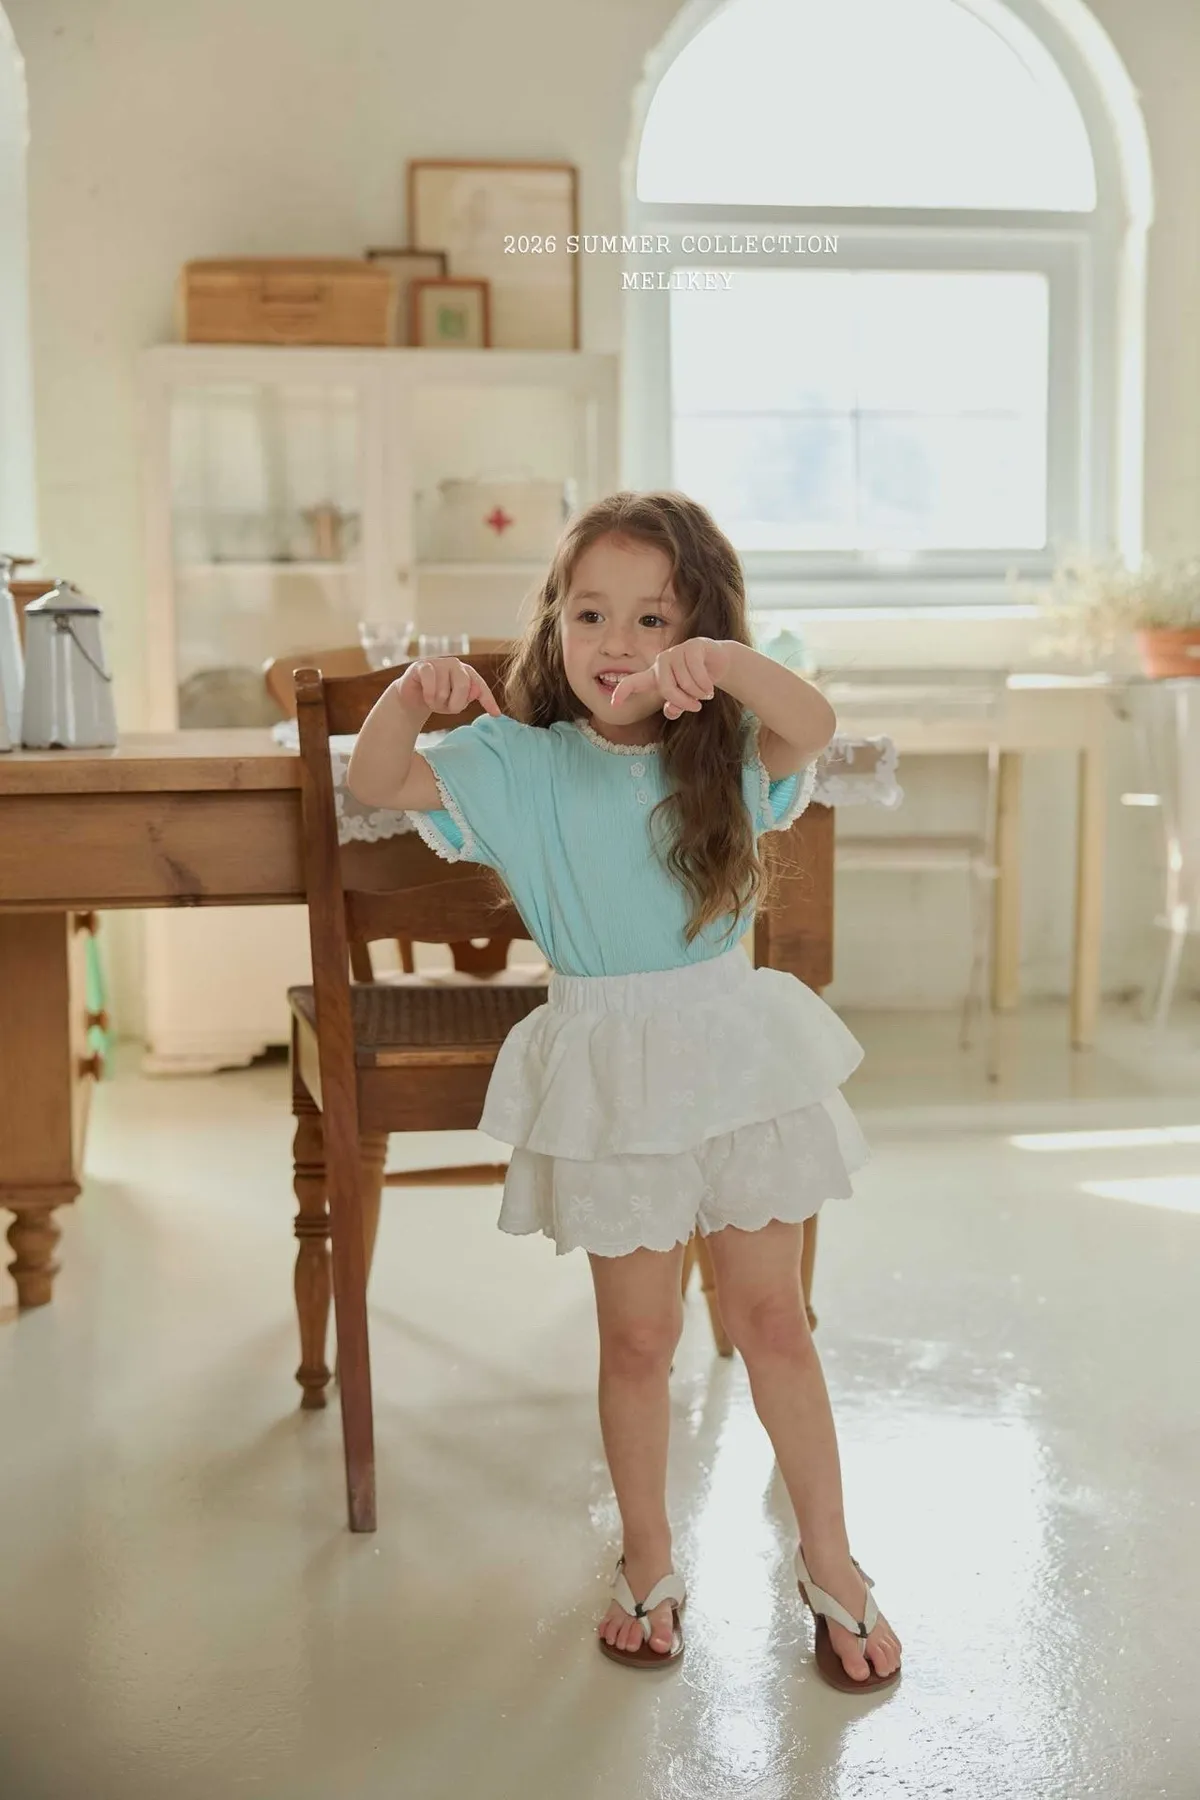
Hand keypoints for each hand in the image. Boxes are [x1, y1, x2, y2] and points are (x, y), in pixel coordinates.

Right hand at [392, 656, 501, 719]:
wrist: (412, 697)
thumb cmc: (437, 698)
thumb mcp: (455, 702)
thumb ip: (467, 698)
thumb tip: (475, 693)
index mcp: (467, 673)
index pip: (480, 686)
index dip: (488, 700)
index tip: (496, 715)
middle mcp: (455, 664)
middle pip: (464, 686)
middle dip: (455, 704)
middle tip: (447, 709)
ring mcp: (439, 662)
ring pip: (444, 690)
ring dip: (437, 702)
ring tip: (432, 700)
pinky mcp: (422, 665)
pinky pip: (430, 684)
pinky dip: (429, 696)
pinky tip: (425, 697)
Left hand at [608, 638, 731, 719]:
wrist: (718, 663)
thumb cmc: (696, 681)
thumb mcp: (685, 698)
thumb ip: (676, 706)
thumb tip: (671, 711)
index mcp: (655, 675)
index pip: (633, 682)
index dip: (622, 692)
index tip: (614, 704)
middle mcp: (662, 661)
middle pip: (665, 688)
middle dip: (684, 701)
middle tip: (697, 707)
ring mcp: (676, 651)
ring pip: (684, 681)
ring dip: (698, 693)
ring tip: (705, 693)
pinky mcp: (693, 646)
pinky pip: (696, 671)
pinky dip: (705, 684)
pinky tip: (710, 686)